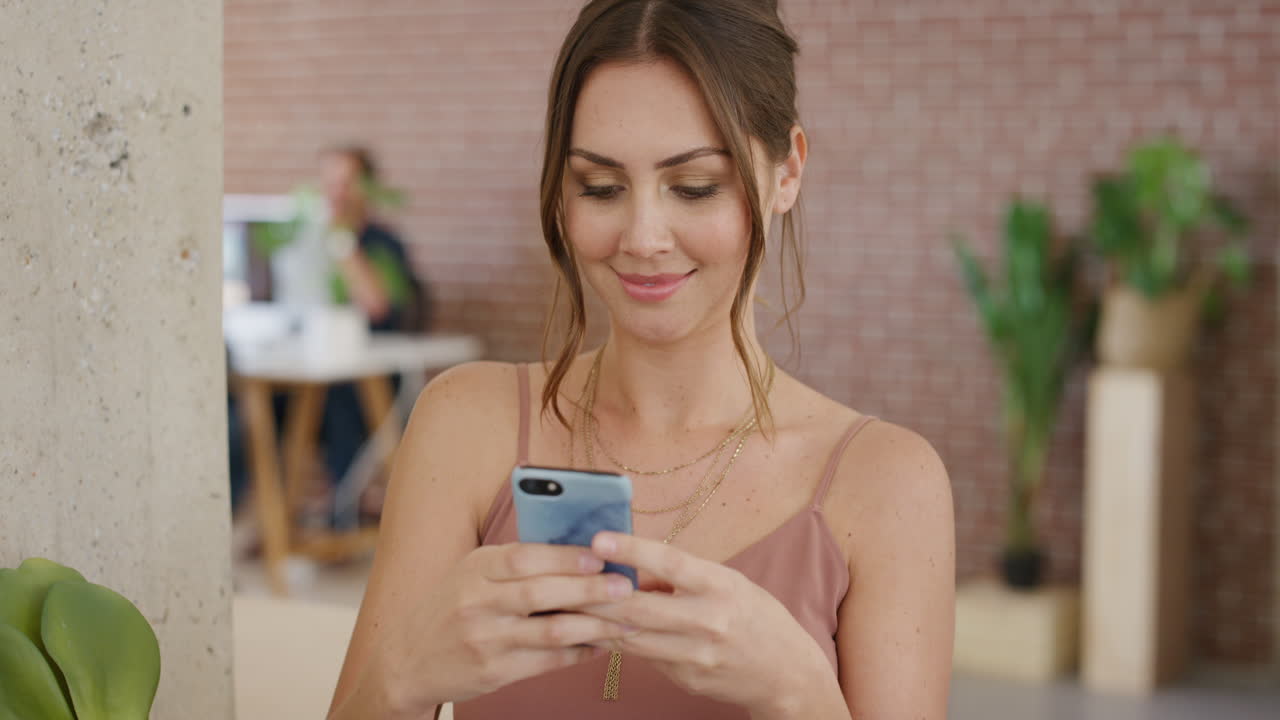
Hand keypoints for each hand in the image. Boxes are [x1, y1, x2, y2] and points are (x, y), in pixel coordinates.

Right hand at [380, 543, 636, 711]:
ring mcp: (485, 640)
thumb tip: (578, 548)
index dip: (565, 556)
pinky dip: (579, 652)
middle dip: (589, 589)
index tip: (601, 555)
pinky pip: (547, 661)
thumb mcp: (471, 573)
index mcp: (474, 569)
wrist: (407, 661)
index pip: (524, 556)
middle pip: (541, 592)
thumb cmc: (451, 607)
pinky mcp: (494, 672)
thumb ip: (514, 562)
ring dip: (595, 625)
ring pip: (551, 631)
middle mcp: (477, 602)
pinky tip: (601, 645)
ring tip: (627, 620)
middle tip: (626, 586)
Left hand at [581, 532, 837, 715]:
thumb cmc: (754, 616)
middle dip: (595, 595)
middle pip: (640, 608)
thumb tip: (632, 570)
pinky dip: (616, 642)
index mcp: (721, 586)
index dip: (632, 551)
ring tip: (562, 606)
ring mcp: (696, 656)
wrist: (786, 673)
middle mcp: (708, 621)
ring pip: (632, 638)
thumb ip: (683, 577)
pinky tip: (592, 632)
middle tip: (559, 580)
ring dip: (595, 622)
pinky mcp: (686, 679)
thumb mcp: (728, 583)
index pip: (671, 563)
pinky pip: (643, 657)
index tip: (598, 539)